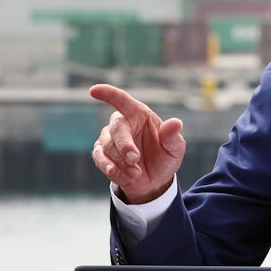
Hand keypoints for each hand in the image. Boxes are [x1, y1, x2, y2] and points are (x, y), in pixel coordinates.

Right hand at [90, 84, 185, 203]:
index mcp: (138, 114)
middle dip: (124, 145)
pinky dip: (110, 168)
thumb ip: (172, 136)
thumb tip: (176, 123)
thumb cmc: (164, 157)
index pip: (122, 100)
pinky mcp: (102, 154)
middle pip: (116, 129)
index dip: (108, 94)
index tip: (94, 90)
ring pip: (107, 146)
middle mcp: (122, 123)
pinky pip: (100, 158)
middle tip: (135, 159)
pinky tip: (118, 173)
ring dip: (122, 162)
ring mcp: (109, 139)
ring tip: (137, 173)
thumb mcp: (174, 148)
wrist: (155, 180)